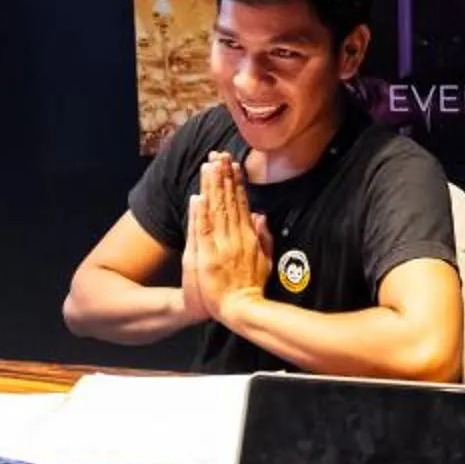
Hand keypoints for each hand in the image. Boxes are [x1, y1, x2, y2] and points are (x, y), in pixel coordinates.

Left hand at [184, 152, 272, 324]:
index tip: (233, 165)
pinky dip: (201, 212)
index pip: (241, 204)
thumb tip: (261, 216)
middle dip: (223, 177)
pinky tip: (198, 196)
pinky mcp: (207, 256)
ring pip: (216, 210)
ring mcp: (221, 246)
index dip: (236, 184)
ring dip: (212, 188)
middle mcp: (235, 237)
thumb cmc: (252, 287)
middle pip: (228, 202)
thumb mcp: (266, 261)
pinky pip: (204, 230)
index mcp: (248, 237)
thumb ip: (264, 238)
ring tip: (209, 167)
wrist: (241, 308)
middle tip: (219, 156)